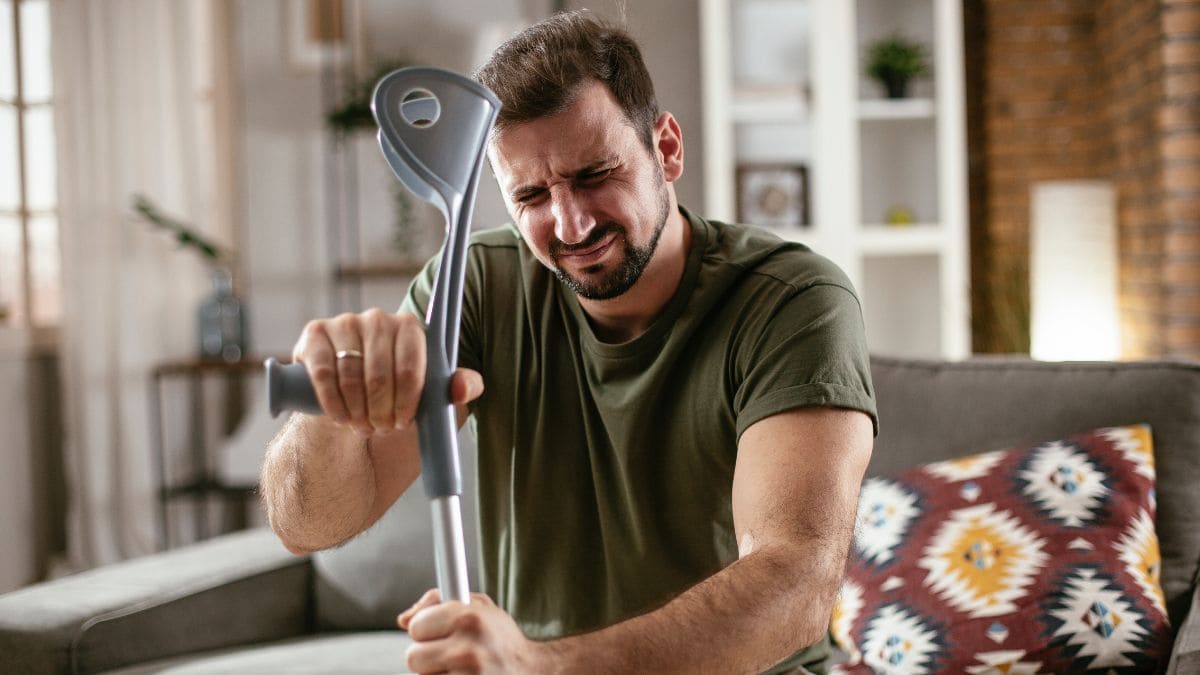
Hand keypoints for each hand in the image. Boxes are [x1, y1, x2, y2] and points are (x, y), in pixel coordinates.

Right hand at [291, 309, 482, 435]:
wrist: (354, 395)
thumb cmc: (400, 391)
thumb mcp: (434, 390)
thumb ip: (459, 387)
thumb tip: (460, 389)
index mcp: (410, 327)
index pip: (411, 367)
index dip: (407, 402)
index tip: (403, 423)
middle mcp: (378, 318)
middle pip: (380, 375)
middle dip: (381, 411)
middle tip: (381, 429)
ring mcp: (345, 323)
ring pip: (351, 376)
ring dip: (357, 411)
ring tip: (362, 426)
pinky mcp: (315, 334)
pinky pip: (324, 373)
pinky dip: (332, 402)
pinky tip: (340, 418)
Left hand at [398, 589, 547, 673]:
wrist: (531, 671)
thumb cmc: (498, 637)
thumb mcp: (479, 607)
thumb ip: (438, 602)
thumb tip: (404, 619)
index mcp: (469, 618)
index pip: (416, 626)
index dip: (425, 629)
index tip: (438, 632)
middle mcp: (468, 649)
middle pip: (413, 658)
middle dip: (426, 657)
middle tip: (447, 654)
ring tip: (462, 669)